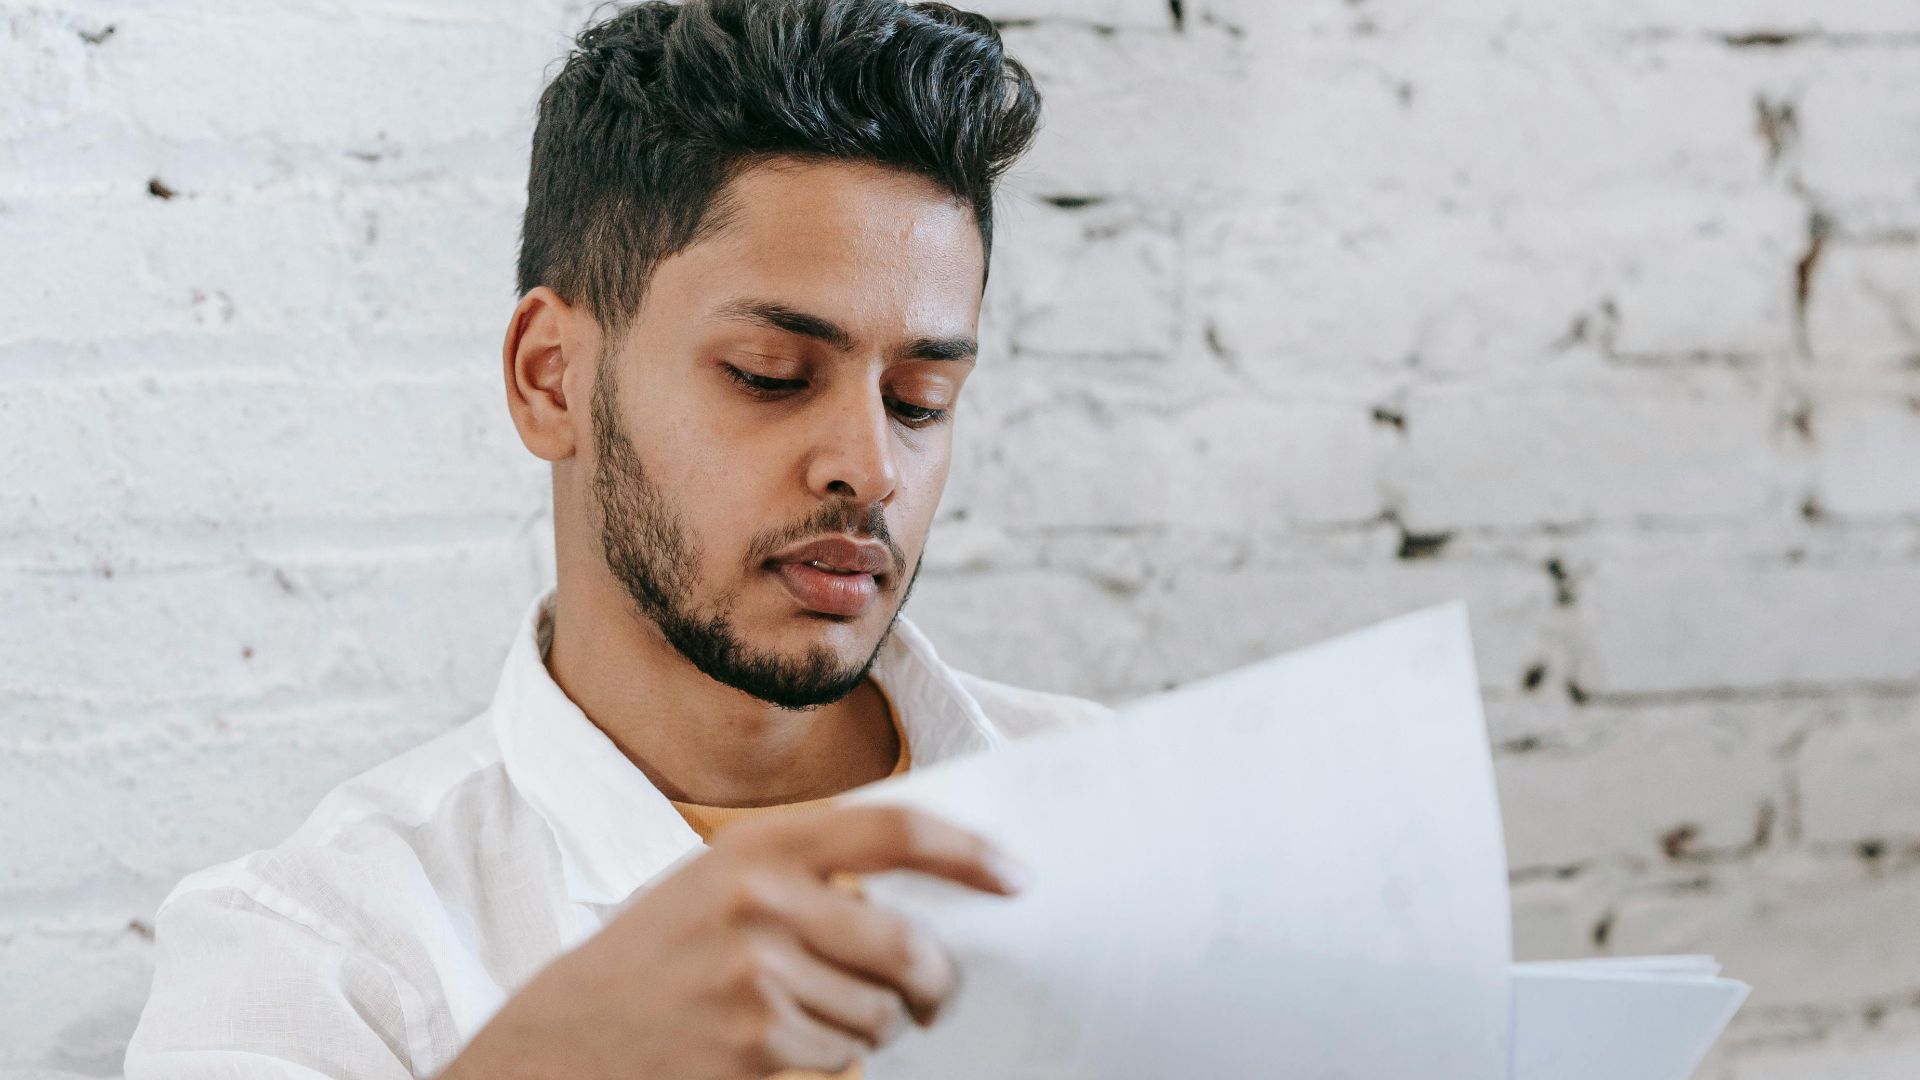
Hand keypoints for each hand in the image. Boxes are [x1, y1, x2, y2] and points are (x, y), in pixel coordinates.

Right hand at [437, 803, 1023, 1079]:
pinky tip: (779, 1052)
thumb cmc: (660, 959)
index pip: (896, 827)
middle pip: (907, 945)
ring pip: (881, 1014)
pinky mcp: (757, 1043)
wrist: (564, 1040)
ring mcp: (758, 974)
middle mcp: (762, 898)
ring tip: (809, 1021)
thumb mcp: (722, 884)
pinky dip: (831, 1064)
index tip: (1016, 877)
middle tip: (935, 997)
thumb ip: (811, 876)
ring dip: (871, 1029)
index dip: (970, 852)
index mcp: (762, 844)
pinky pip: (845, 1059)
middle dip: (934, 982)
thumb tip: (929, 897)